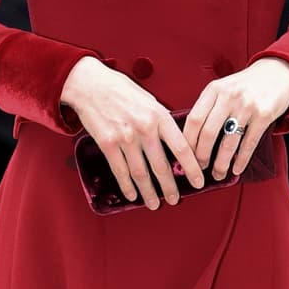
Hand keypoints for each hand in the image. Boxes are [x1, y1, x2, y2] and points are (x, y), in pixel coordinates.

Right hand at [60, 56, 206, 208]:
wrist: (90, 84)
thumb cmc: (121, 90)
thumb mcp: (150, 100)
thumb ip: (162, 120)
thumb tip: (175, 141)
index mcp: (159, 116)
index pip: (181, 148)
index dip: (192, 168)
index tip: (198, 182)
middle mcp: (144, 129)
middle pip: (161, 166)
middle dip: (170, 187)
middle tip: (175, 200)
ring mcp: (125, 138)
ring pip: (141, 173)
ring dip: (149, 192)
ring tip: (154, 204)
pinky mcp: (107, 144)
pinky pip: (120, 171)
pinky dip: (127, 186)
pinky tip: (132, 195)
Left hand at [183, 58, 288, 178]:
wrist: (277, 73)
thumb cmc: (244, 86)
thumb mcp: (223, 88)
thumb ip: (208, 107)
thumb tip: (191, 138)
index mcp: (213, 90)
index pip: (194, 119)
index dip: (188, 142)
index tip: (186, 156)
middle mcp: (228, 97)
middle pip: (208, 133)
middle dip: (202, 156)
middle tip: (200, 169)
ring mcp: (247, 106)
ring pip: (228, 142)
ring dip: (221, 163)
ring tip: (218, 174)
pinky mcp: (263, 115)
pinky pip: (249, 143)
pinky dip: (242, 160)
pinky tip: (236, 169)